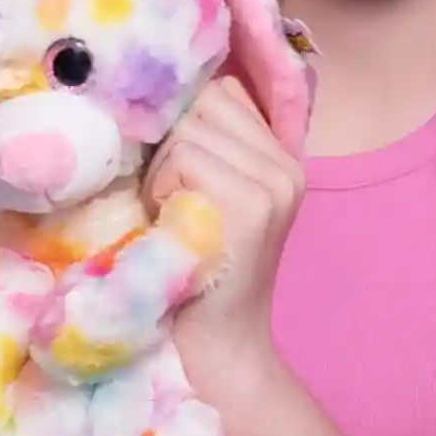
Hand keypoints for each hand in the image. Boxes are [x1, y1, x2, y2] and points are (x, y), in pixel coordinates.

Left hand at [144, 78, 301, 373]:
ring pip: (190, 128)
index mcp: (282, 156)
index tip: (175, 173)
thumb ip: (201, 145)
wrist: (218, 347)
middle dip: (170, 141)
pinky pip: (185, 158)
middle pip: (205, 100)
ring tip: (172, 214)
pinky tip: (173, 226)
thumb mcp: (205, 196)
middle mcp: (288, 164)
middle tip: (170, 200)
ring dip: (162, 169)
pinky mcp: (254, 206)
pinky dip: (162, 188)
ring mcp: (276, 184)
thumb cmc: (192, 270)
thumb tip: (147, 89)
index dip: (183, 119)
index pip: (223, 89)